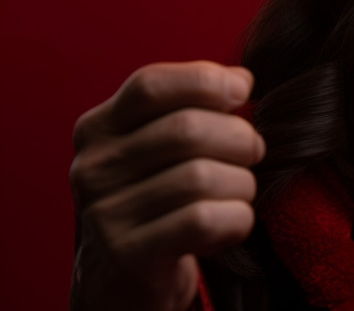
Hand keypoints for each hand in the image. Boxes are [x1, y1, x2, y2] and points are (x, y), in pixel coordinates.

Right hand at [69, 61, 265, 310]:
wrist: (122, 283)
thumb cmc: (156, 200)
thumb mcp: (157, 148)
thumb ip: (190, 107)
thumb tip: (241, 78)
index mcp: (97, 129)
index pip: (152, 85)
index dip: (207, 80)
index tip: (243, 92)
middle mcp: (93, 167)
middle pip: (188, 128)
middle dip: (239, 138)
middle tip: (252, 153)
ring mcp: (105, 213)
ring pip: (202, 176)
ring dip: (241, 184)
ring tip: (239, 192)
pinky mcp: (128, 255)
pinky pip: (204, 220)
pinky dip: (236, 218)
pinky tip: (231, 223)